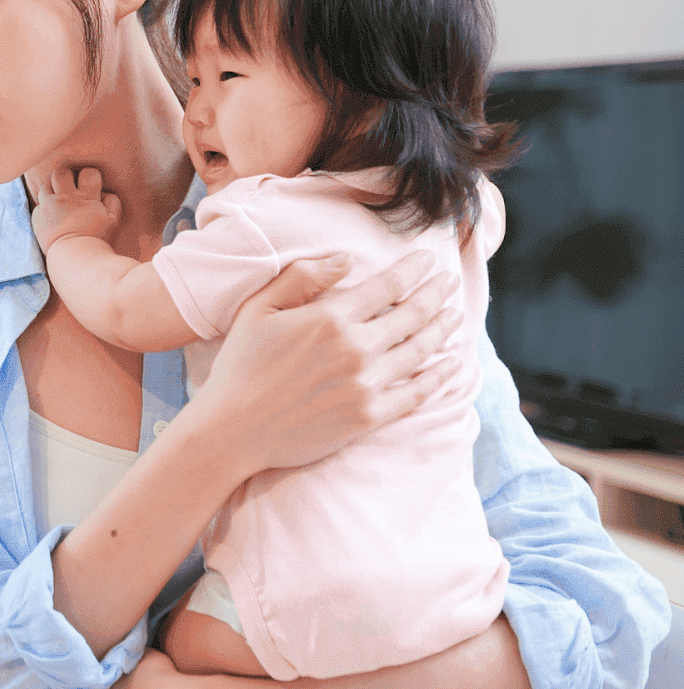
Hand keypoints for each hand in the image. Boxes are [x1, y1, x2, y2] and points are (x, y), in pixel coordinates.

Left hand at [31, 167, 120, 253]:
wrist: (74, 258)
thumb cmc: (97, 240)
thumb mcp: (113, 221)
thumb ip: (112, 202)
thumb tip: (105, 192)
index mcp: (86, 197)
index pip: (88, 172)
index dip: (90, 176)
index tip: (90, 184)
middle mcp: (65, 198)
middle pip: (62, 173)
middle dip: (67, 176)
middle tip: (70, 186)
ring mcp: (49, 207)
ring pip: (46, 185)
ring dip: (52, 189)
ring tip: (58, 197)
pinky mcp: (38, 218)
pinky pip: (39, 205)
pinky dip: (44, 207)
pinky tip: (51, 214)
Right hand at [190, 249, 463, 475]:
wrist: (234, 429)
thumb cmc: (240, 365)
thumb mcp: (259, 308)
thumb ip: (303, 277)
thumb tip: (346, 259)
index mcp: (330, 318)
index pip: (389, 286)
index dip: (414, 270)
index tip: (427, 259)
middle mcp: (356, 349)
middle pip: (413, 315)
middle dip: (436, 294)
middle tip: (449, 283)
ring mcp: (366, 385)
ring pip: (421, 350)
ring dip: (442, 329)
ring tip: (454, 316)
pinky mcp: (369, 416)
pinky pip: (417, 392)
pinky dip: (438, 375)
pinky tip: (448, 364)